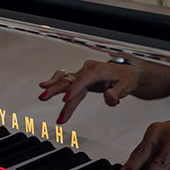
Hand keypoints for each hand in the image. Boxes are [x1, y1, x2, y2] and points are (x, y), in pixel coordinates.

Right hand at [38, 58, 169, 123]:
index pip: (84, 80)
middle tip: (44, 97)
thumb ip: (117, 93)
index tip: (66, 99)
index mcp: (99, 70)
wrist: (127, 72)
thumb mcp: (126, 86)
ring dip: (53, 89)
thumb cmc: (127, 78)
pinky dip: (55, 84)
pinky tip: (46, 88)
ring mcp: (83, 74)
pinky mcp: (80, 79)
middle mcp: (88, 70)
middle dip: (56, 89)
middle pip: (70, 80)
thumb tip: (109, 99)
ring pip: (66, 82)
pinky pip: (66, 81)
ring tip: (42, 96)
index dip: (74, 90)